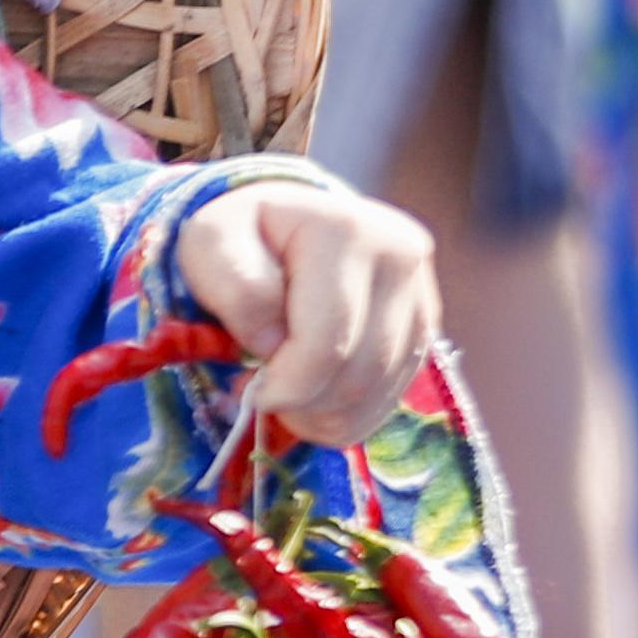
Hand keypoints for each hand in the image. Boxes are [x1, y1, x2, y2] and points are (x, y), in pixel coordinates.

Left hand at [169, 175, 437, 446]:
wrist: (285, 222)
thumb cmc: (243, 235)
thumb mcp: (212, 242)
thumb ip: (236, 289)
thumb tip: (274, 343)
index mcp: (346, 230)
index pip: (327, 342)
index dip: (287, 384)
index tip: (249, 387)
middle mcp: (400, 257)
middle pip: (360, 372)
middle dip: (304, 403)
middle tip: (264, 397)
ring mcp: (422, 293)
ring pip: (380, 392)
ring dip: (324, 414)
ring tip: (286, 395)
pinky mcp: (424, 327)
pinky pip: (392, 397)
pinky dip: (348, 414)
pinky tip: (313, 398)